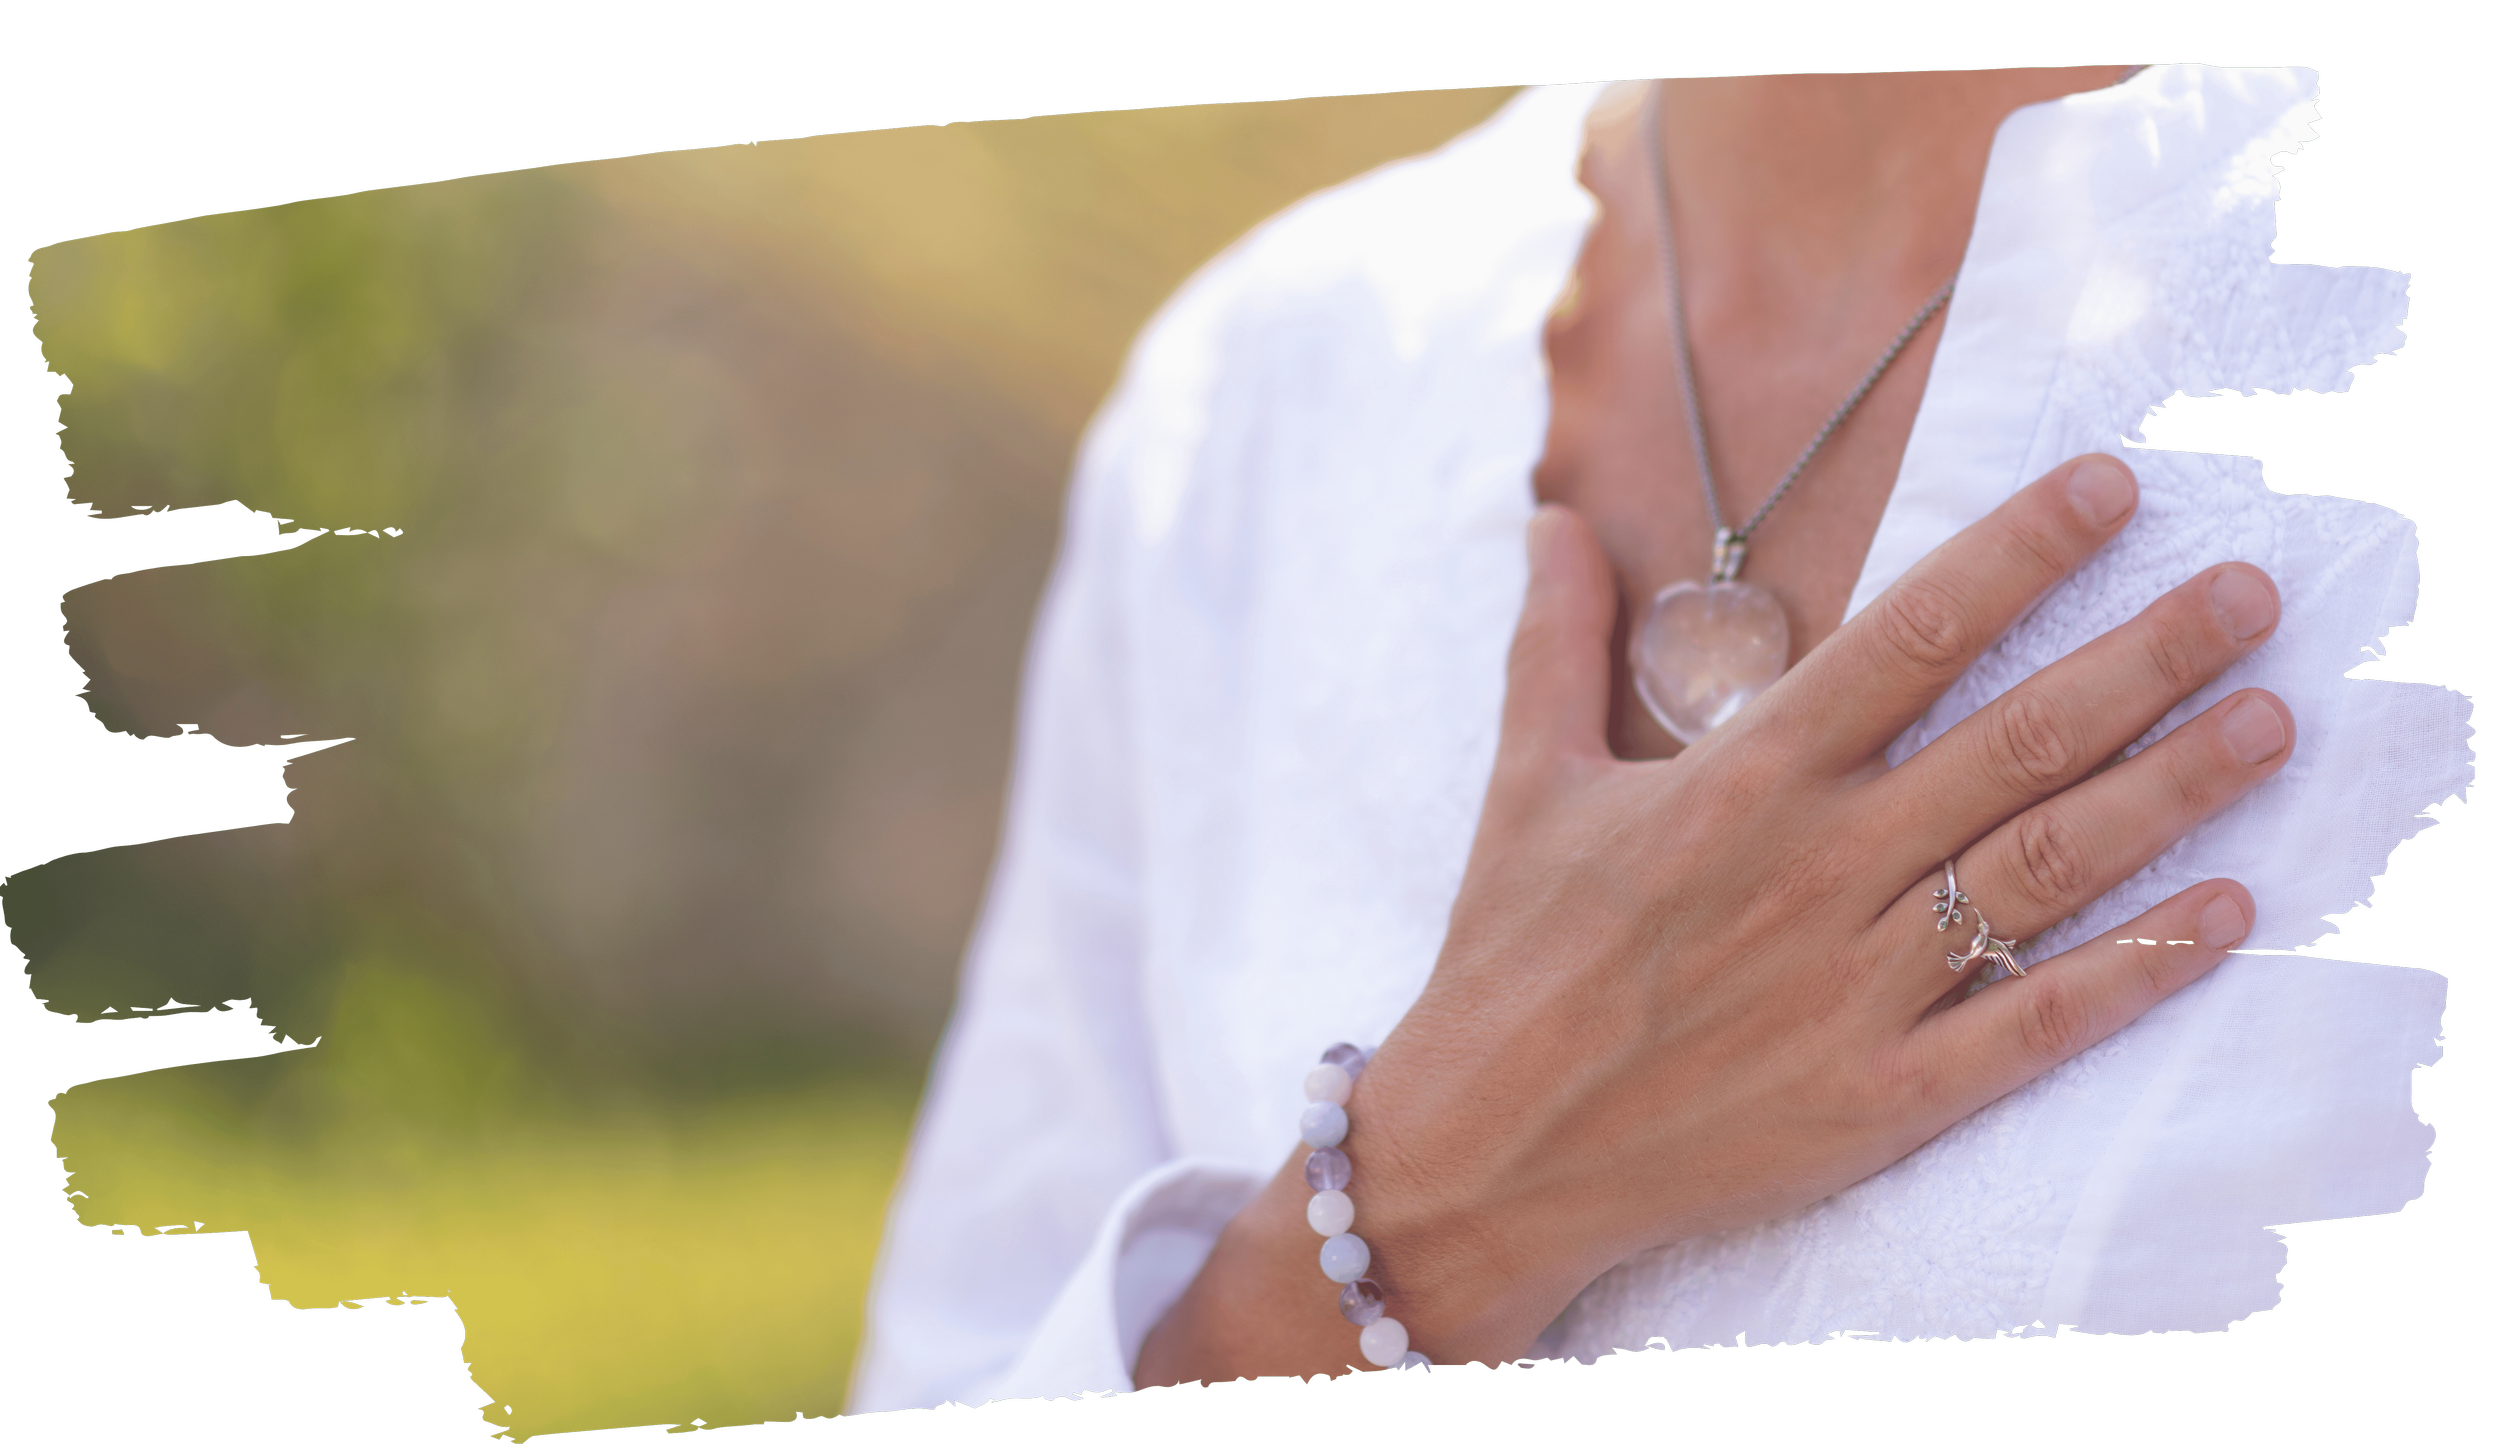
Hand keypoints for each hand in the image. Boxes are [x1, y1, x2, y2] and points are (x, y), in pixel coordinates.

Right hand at [1137, 454, 2289, 1381]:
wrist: (1486, 1151)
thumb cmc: (1507, 958)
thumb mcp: (1521, 783)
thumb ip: (1553, 644)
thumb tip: (1549, 520)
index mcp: (1739, 781)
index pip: (1908, 637)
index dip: (2018, 552)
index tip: (2112, 485)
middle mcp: (1815, 869)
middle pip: (2015, 740)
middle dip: (2148, 656)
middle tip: (2251, 593)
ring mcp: (1855, 987)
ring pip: (2046, 869)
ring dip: (2171, 791)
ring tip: (2270, 723)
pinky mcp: (1878, 1096)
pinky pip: (2030, 1023)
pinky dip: (2134, 970)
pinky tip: (2223, 912)